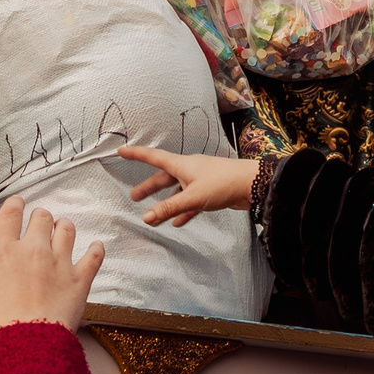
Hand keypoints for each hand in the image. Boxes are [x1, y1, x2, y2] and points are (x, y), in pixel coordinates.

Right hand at [0, 204, 105, 343]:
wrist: (27, 345)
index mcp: (3, 253)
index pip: (10, 214)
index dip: (15, 204)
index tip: (17, 203)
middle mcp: (32, 250)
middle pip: (42, 216)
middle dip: (41, 216)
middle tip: (40, 221)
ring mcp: (59, 262)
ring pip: (67, 229)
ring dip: (64, 227)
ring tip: (63, 228)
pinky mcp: (79, 278)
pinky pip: (93, 256)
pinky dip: (96, 250)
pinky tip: (97, 247)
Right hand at [121, 146, 257, 228]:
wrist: (252, 184)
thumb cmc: (223, 183)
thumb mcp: (192, 197)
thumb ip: (169, 208)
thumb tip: (146, 217)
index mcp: (182, 164)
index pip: (153, 157)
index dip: (136, 155)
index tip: (121, 151)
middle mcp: (190, 169)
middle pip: (164, 177)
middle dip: (149, 187)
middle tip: (134, 197)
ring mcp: (200, 180)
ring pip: (177, 191)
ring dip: (166, 202)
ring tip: (154, 214)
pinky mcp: (210, 192)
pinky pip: (192, 202)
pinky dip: (183, 211)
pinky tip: (178, 222)